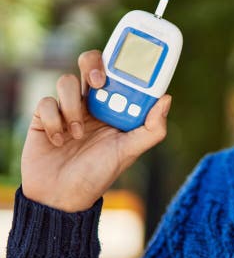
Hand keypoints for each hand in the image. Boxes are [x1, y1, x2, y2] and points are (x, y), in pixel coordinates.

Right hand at [21, 50, 171, 211]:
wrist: (61, 197)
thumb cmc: (98, 174)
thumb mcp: (130, 151)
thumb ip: (152, 128)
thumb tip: (167, 98)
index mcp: (113, 106)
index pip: (118, 73)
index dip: (122, 61)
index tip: (128, 60)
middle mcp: (91, 102)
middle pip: (90, 62)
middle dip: (93, 63)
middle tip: (99, 82)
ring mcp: (66, 107)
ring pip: (67, 81)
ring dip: (73, 106)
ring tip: (78, 134)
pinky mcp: (43, 116)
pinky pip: (46, 102)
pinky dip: (54, 121)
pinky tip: (59, 141)